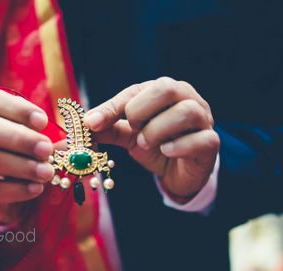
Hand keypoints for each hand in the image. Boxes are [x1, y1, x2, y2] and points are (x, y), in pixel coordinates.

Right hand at [0, 89, 54, 203]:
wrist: (3, 191)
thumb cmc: (24, 155)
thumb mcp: (35, 142)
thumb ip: (47, 141)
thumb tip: (69, 145)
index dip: (18, 109)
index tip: (43, 122)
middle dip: (21, 139)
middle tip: (47, 150)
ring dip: (22, 166)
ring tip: (47, 172)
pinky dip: (16, 189)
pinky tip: (37, 189)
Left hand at [84, 77, 219, 200]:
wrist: (178, 171)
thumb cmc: (154, 145)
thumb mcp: (127, 135)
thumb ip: (104, 130)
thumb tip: (71, 136)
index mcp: (161, 91)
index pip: (135, 91)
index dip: (110, 107)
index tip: (90, 123)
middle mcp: (185, 98)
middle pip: (166, 88)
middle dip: (140, 111)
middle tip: (132, 130)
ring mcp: (203, 119)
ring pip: (185, 112)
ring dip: (158, 130)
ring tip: (146, 143)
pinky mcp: (211, 142)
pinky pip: (202, 139)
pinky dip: (178, 146)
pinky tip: (166, 152)